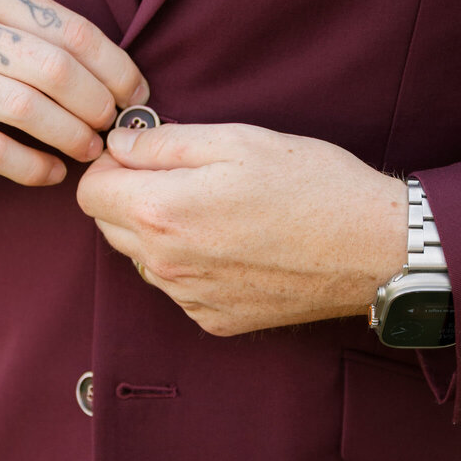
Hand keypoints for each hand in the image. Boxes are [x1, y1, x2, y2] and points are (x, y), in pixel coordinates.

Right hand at [0, 0, 148, 185]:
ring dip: (71, 137)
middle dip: (99, 105)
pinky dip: (31, 166)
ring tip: (88, 150)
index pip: (71, 30)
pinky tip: (50, 172)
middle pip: (56, 70)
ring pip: (28, 110)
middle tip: (114, 127)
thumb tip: (112, 70)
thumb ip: (29, 26)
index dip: (115, 67)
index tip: (135, 93)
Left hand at [77, 122, 408, 335]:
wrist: (371, 248)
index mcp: (162, 211)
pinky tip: (235, 243)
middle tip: (183, 176)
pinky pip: (179, 287)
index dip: (110, 165)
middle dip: (130, 197)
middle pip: (108, 226)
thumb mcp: (236, 140)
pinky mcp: (215, 320)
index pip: (89, 191)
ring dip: (160, 232)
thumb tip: (118, 144)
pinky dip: (192, 264)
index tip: (141, 154)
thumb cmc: (311, 185)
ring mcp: (189, 298)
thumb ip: (163, 143)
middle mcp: (166, 263)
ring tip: (217, 210)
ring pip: (143, 258)